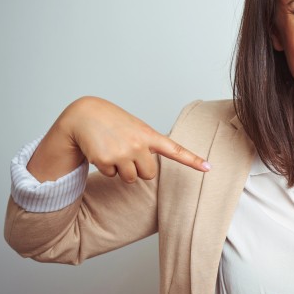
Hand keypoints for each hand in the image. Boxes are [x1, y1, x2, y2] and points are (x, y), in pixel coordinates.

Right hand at [28, 96, 209, 182]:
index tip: (208, 168)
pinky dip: (106, 168)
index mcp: (149, 135)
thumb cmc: (113, 122)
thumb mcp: (135, 128)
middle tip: (126, 153)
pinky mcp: (106, 160)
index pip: (175, 150)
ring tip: (113, 150)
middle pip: (149, 174)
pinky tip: (100, 151)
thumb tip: (150, 171)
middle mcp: (139, 144)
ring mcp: (123, 152)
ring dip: (121, 170)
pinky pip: (112, 176)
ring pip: (131, 178)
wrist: (84, 115)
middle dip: (138, 169)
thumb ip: (147, 145)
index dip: (193, 160)